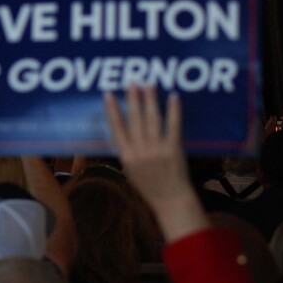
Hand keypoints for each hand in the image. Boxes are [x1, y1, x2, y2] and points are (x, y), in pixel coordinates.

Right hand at [104, 85, 206, 240]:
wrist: (170, 199)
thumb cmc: (147, 185)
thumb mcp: (129, 169)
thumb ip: (126, 149)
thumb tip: (121, 128)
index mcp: (126, 155)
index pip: (116, 128)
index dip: (112, 110)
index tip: (108, 94)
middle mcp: (139, 150)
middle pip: (134, 119)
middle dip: (133, 99)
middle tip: (131, 82)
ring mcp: (157, 149)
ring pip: (151, 119)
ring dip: (149, 100)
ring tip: (148, 84)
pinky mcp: (173, 149)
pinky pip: (173, 126)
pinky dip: (173, 111)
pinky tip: (172, 98)